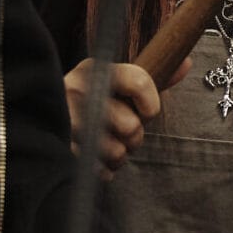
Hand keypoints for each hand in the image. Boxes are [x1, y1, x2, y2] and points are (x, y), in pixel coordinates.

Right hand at [65, 58, 183, 173]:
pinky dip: (103, 167)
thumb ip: (153, 76)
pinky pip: (101, 170)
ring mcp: (67, 122)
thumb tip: (186, 62)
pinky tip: (93, 154)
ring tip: (104, 141)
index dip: (151, 104)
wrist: (46, 116)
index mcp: (96, 70)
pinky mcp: (62, 149)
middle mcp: (79, 92)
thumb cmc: (92, 101)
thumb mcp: (117, 81)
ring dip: (117, 153)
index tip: (146, 110)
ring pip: (118, 152)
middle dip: (133, 134)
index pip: (140, 82)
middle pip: (132, 126)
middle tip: (119, 128)